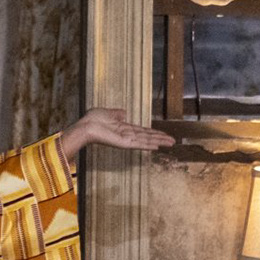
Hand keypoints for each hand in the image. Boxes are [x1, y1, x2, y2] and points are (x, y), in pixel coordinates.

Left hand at [57, 108, 174, 161]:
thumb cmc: (93, 120)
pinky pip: (139, 144)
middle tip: (173, 141)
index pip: (142, 131)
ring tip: (171, 143)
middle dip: (161, 138)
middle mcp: (127, 135)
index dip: (154, 132)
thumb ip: (117, 113)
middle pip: (148, 137)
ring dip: (159, 141)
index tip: (163, 134)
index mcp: (124, 128)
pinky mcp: (124, 143)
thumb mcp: (108, 113)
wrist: (86, 126)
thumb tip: (124, 113)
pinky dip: (148, 145)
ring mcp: (126, 140)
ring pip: (147, 141)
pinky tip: (157, 147)